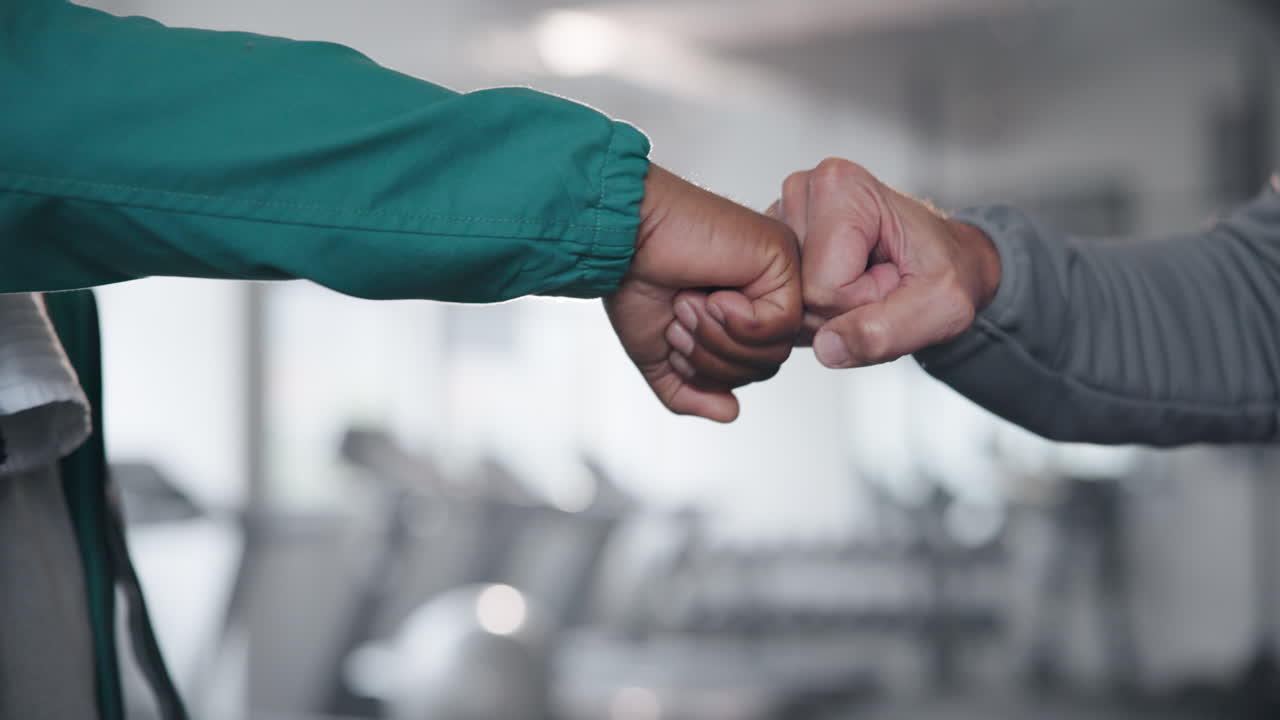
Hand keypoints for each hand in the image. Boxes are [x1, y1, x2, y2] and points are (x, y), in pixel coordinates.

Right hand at [606, 165, 801, 422]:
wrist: (621, 238)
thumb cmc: (634, 280)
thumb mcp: (658, 354)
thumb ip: (689, 391)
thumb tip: (731, 413)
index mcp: (742, 310)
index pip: (752, 369)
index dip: (708, 370)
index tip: (675, 334)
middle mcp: (764, 290)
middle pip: (766, 365)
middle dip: (712, 357)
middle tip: (681, 317)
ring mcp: (777, 273)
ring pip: (774, 349)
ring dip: (718, 338)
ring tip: (690, 302)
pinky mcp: (781, 258)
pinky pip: (779, 323)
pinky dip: (737, 320)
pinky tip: (713, 293)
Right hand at [775, 158, 999, 366]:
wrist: (950, 261)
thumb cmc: (950, 271)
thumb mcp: (941, 307)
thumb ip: (886, 331)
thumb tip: (826, 347)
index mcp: (840, 186)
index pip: (823, 288)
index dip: (861, 301)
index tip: (892, 279)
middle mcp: (803, 189)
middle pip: (799, 293)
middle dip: (842, 308)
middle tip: (880, 283)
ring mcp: (785, 215)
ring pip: (789, 299)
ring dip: (830, 309)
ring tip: (865, 281)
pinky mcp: (779, 242)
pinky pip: (785, 299)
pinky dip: (817, 307)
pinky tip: (844, 285)